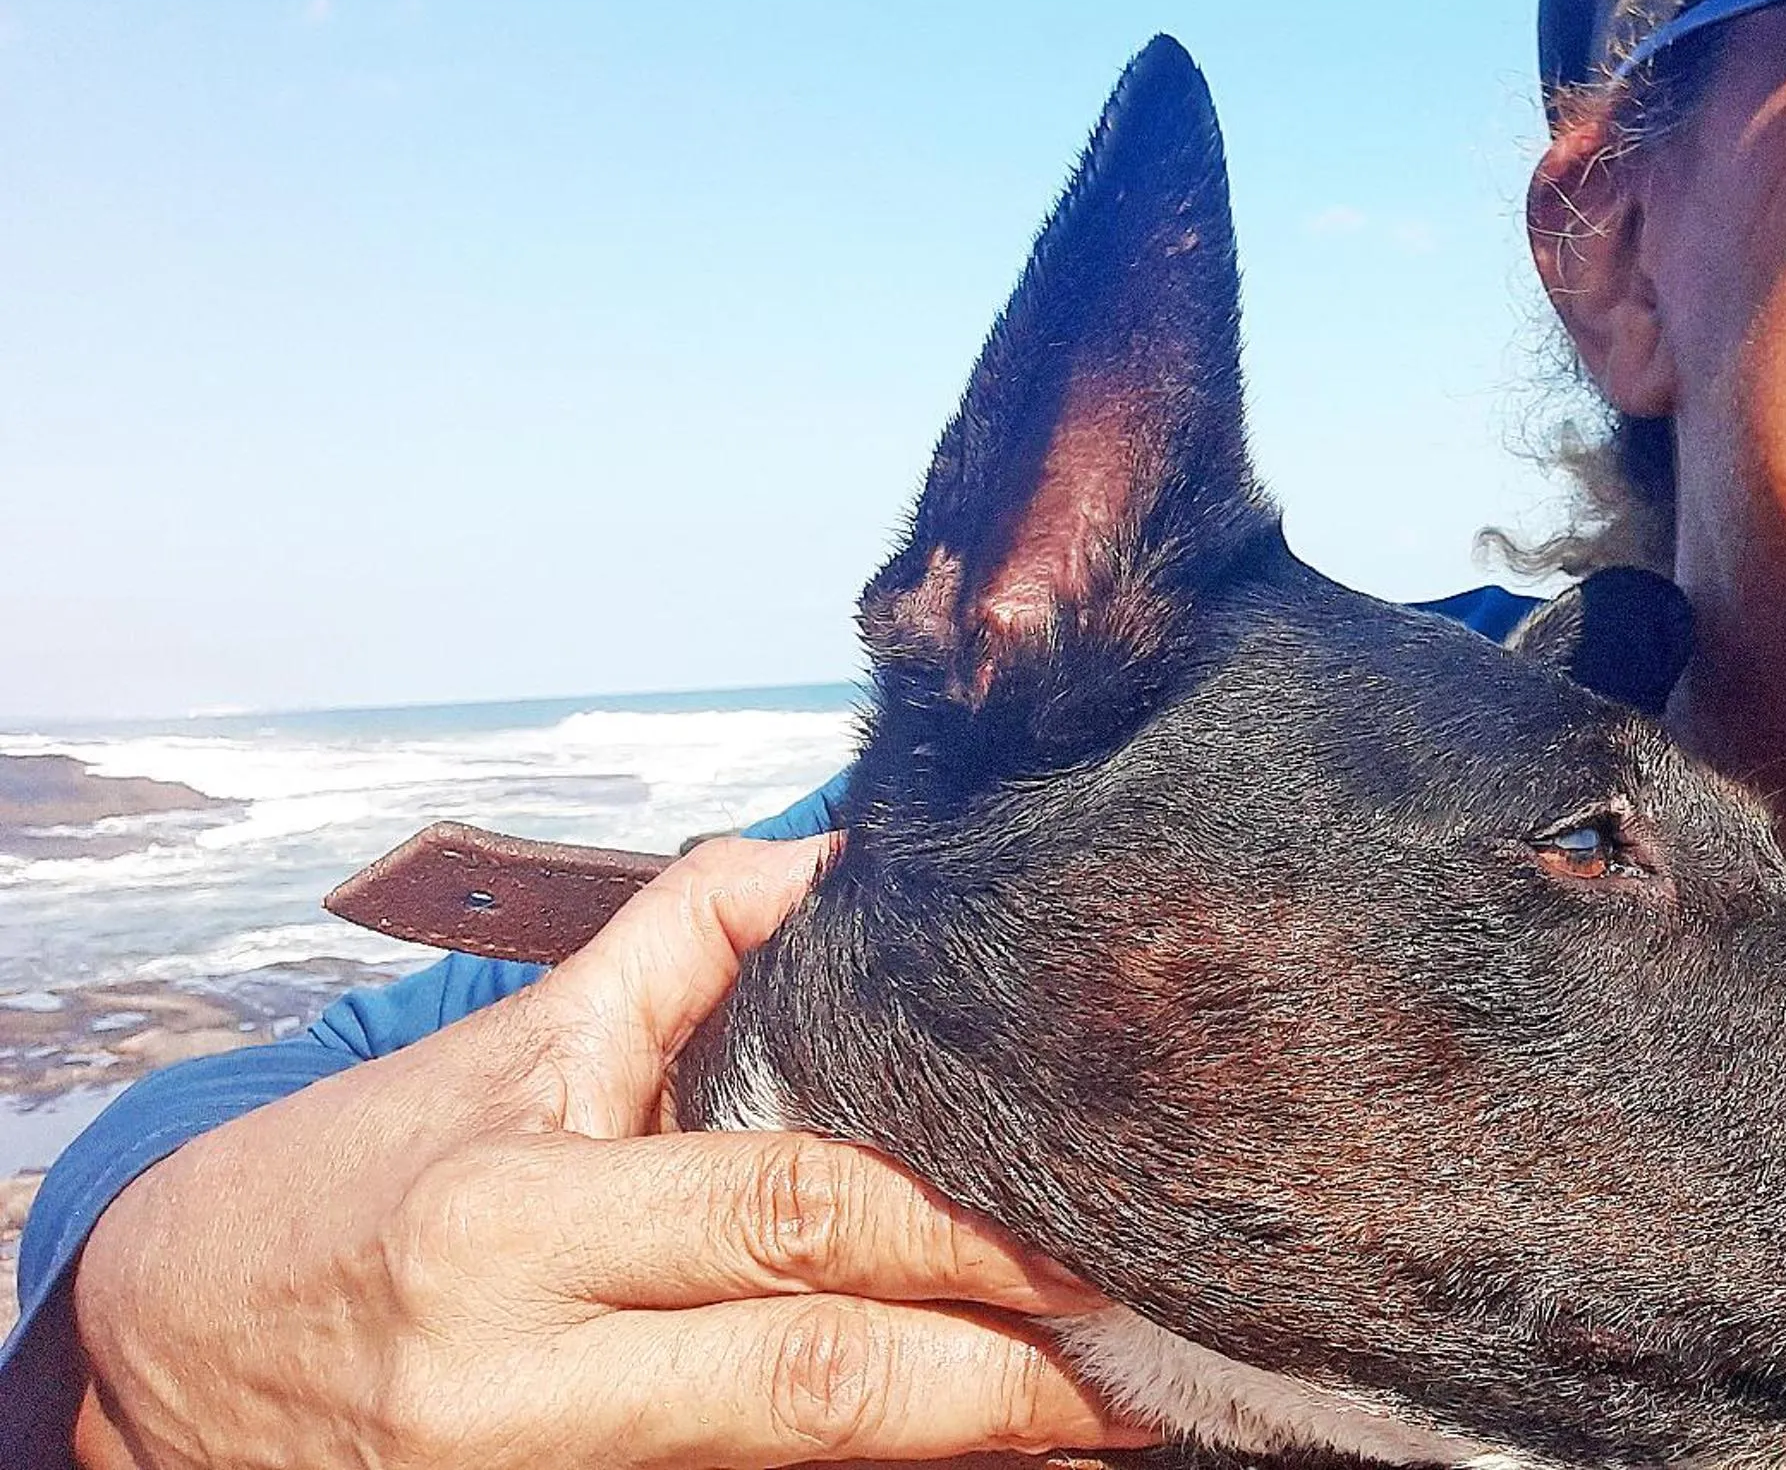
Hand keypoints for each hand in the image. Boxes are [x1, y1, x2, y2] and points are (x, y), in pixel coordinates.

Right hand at [68, 832, 1154, 1469]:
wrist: (152, 1370)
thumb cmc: (340, 1190)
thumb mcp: (498, 1050)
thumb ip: (670, 948)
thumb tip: (829, 852)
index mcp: (515, 1224)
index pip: (793, 1216)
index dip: (966, 1227)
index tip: (1095, 1222)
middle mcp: (527, 1385)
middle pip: (826, 1387)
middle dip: (1009, 1388)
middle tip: (1157, 1363)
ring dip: (961, 1454)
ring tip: (1107, 1423)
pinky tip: (965, 1460)